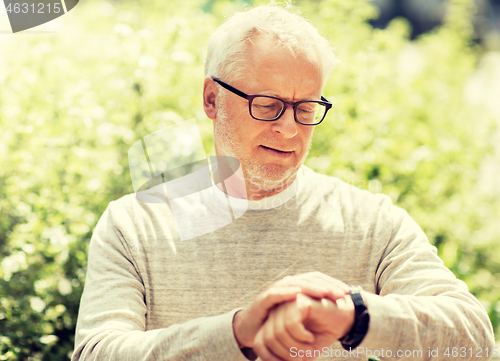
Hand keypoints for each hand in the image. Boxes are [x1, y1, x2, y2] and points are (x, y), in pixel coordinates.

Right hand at [233, 272, 348, 347]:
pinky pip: (275, 293)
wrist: (252, 330)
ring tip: (325, 292)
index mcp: (297, 287)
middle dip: (326, 285)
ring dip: (310, 287)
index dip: (332, 283)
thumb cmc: (278, 323)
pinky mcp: (263, 299)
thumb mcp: (300, 316)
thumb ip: (315, 311)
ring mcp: (275, 290)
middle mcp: (287, 285)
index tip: (348, 292)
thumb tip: (340, 310)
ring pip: (295, 283)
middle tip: (341, 293)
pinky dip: (286, 292)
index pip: (317, 279)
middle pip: (309, 279)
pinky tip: (297, 293)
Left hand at [253, 293, 354, 360]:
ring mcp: (287, 303)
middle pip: (268, 337)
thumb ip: (286, 356)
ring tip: (309, 348)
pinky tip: (310, 337)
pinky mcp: (299, 300)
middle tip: (302, 358)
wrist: (344, 318)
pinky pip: (290, 323)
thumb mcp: (301, 350)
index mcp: (275, 320)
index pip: (260, 342)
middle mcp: (277, 310)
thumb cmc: (322, 333)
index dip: (270, 357)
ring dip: (295, 347)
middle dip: (285, 354)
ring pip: (278, 331)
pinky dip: (300, 336)